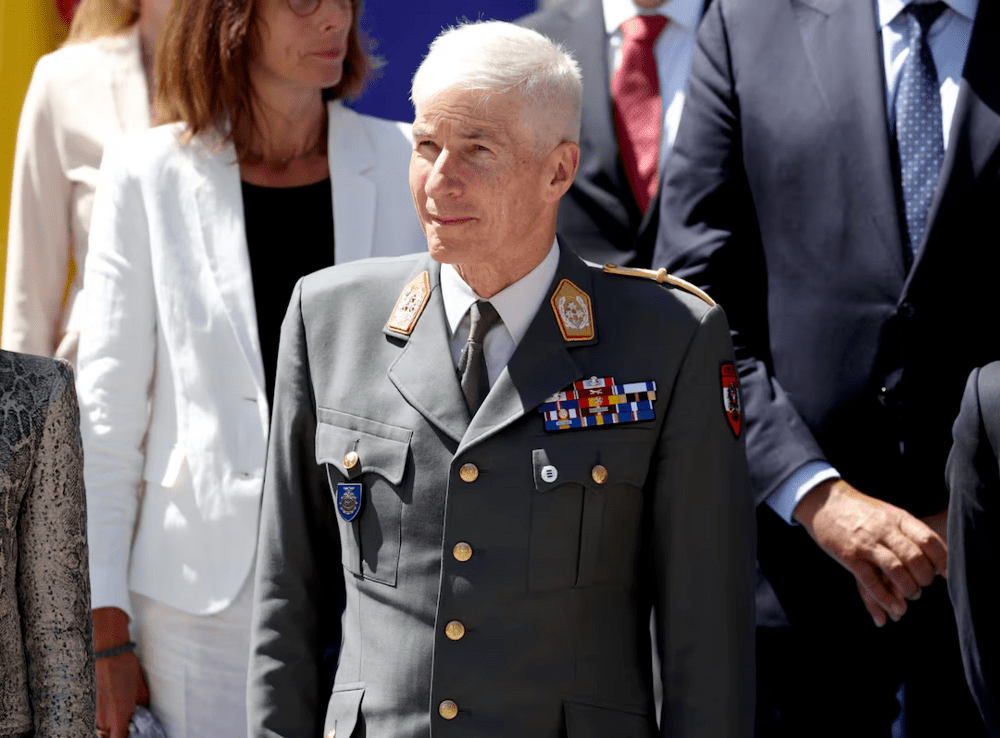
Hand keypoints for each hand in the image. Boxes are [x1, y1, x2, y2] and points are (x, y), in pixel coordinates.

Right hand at [93, 607, 149, 737]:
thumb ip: (140, 704)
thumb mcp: (139, 687)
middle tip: (127, 726)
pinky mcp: (90, 705)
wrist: (108, 652)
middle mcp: (104, 718)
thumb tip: (141, 712)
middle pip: (109, 737)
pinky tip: (110, 710)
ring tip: (119, 717)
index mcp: (119, 715)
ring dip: (110, 729)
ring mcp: (95, 712)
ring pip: (102, 731)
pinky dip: (104, 721)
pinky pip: (97, 721)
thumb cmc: (125, 667)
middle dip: (118, 734)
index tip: (131, 735)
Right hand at [793, 479, 946, 623]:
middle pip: (915, 558)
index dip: (942, 559)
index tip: (947, 573)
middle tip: (925, 585)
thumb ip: (907, 529)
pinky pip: (871, 581)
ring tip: (912, 596)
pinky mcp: (849, 556)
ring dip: (909, 589)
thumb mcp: (887, 512)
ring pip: (896, 570)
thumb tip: (934, 550)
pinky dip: (885, 598)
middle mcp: (883, 530)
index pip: (927, 539)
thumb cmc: (859, 509)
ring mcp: (865, 543)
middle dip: (925, 578)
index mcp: (896, 517)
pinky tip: (895, 608)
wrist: (823, 501)